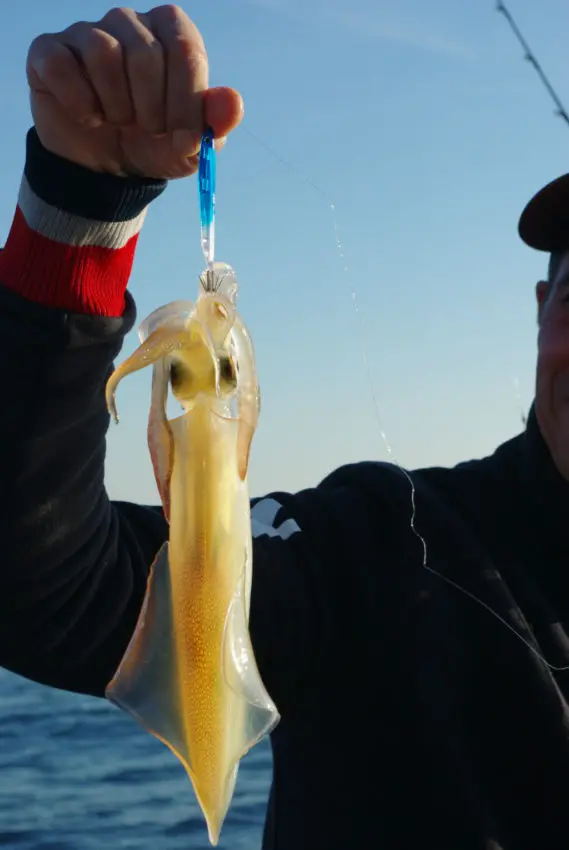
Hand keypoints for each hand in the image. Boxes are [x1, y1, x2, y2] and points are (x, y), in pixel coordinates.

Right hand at [26, 5, 243, 178]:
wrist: (105, 167)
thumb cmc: (153, 145)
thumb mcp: (189, 145)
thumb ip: (214, 124)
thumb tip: (233, 103)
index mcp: (170, 33)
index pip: (186, 50)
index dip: (186, 101)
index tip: (182, 137)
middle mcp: (129, 22)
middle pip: (145, 52)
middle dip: (151, 108)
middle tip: (148, 129)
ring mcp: (87, 32)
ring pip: (103, 52)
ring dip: (116, 106)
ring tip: (118, 121)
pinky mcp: (49, 51)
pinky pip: (62, 66)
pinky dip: (80, 103)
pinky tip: (89, 117)